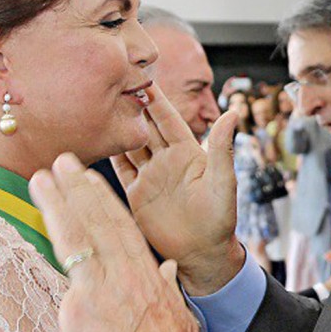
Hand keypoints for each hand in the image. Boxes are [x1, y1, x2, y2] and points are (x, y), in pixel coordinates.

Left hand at [30, 153, 210, 331]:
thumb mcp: (175, 311)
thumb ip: (164, 283)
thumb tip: (164, 268)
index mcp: (145, 271)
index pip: (119, 225)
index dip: (102, 198)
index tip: (88, 177)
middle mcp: (123, 273)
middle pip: (95, 221)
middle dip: (76, 188)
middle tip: (59, 161)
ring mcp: (98, 290)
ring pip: (74, 237)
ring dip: (56, 203)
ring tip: (40, 179)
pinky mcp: (78, 312)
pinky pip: (61, 281)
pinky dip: (52, 250)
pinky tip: (36, 222)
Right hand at [112, 86, 242, 295]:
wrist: (202, 255)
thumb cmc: (220, 220)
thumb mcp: (224, 181)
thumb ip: (223, 148)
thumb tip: (234, 112)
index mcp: (188, 153)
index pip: (168, 119)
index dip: (156, 99)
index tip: (143, 77)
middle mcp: (166, 161)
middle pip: (145, 127)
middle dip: (132, 106)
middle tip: (114, 83)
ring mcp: (150, 177)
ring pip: (129, 146)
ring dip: (118, 128)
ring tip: (100, 107)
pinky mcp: (136, 196)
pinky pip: (121, 170)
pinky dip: (109, 156)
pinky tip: (96, 140)